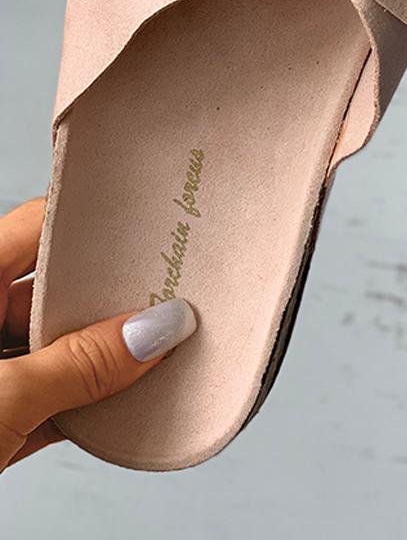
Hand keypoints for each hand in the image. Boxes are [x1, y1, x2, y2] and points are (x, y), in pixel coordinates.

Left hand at [0, 197, 195, 470]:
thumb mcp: (2, 393)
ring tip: (164, 350)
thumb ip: (80, 363)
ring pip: (58, 351)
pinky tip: (132, 403)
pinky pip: (52, 401)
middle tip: (170, 289)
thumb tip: (158, 330)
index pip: (38, 228)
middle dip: (112, 298)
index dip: (93, 221)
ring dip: (105, 360)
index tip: (149, 219)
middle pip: (55, 293)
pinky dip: (89, 406)